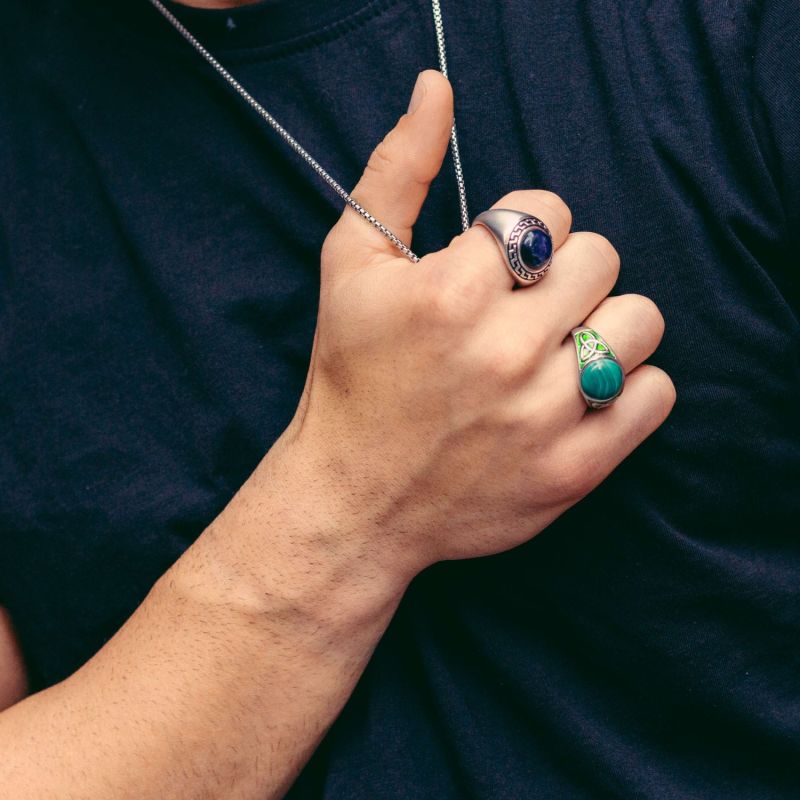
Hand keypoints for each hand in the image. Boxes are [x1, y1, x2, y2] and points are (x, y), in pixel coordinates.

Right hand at [272, 69, 675, 583]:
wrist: (355, 499)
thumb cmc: (350, 378)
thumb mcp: (350, 266)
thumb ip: (397, 171)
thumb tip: (437, 89)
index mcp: (451, 292)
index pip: (547, 212)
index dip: (524, 234)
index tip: (498, 269)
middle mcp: (504, 350)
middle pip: (602, 258)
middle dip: (563, 275)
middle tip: (522, 312)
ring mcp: (545, 415)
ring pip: (639, 321)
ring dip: (604, 324)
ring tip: (558, 349)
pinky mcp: (574, 468)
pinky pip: (655, 394)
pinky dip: (629, 387)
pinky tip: (581, 394)